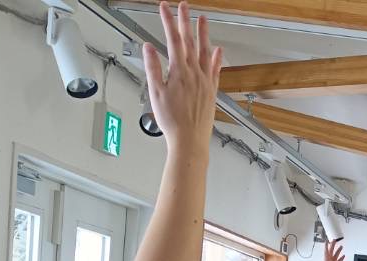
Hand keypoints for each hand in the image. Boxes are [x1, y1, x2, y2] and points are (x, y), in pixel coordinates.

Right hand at [142, 3, 221, 156]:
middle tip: (184, 5)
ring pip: (205, 52)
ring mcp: (205, 81)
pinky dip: (216, 58)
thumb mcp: (156, 93)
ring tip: (203, 19)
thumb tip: (149, 48)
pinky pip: (215, 70)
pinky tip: (218, 50)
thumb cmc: (172, 122)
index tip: (164, 7)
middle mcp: (195, 74)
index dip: (168, 21)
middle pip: (190, 41)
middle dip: (185, 21)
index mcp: (179, 72)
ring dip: (203, 34)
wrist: (190, 140)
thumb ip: (153, 68)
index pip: (173, 39)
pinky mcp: (211, 91)